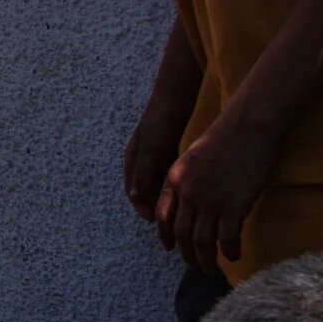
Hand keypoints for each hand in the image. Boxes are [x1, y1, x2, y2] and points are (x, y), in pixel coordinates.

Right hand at [123, 104, 188, 223]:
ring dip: (167, 197)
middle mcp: (142, 161)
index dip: (144, 209)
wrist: (175, 98)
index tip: (158, 223)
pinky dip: (176, 185)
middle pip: (146, 191)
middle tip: (173, 222)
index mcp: (132, 161)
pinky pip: (171, 175)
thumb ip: (143, 173)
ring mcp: (156, 156)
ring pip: (159, 184)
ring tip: (182, 211)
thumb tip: (136, 197)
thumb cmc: (160, 123)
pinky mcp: (170, 152)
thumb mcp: (151, 149)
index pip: (134, 193)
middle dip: (156, 207)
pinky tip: (189, 191)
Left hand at [153, 113, 280, 271]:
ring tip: (212, 267)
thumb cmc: (227, 135)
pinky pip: (227, 239)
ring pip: (202, 242)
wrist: (249, 125)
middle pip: (182, 234)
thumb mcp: (195, 156)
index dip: (166, 235)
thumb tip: (192, 199)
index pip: (163, 216)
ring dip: (206, 259)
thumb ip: (189, 178)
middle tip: (195, 264)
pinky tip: (234, 256)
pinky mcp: (234, 206)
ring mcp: (210, 201)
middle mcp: (188, 193)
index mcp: (176, 178)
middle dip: (187, 253)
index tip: (170, 247)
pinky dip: (229, 251)